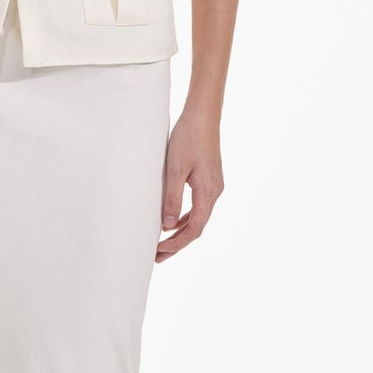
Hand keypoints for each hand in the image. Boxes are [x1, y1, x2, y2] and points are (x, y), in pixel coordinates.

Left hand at [157, 106, 222, 261]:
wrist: (203, 115)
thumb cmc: (188, 138)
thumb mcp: (176, 169)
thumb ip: (172, 198)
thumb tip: (166, 226)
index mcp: (208, 192)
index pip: (193, 229)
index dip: (176, 244)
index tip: (158, 251)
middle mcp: (214, 192)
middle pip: (196, 227)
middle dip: (177, 244)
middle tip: (157, 257)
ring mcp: (213, 186)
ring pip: (197, 218)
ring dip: (179, 232)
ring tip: (162, 245)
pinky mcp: (208, 180)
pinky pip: (197, 206)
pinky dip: (183, 217)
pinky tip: (171, 221)